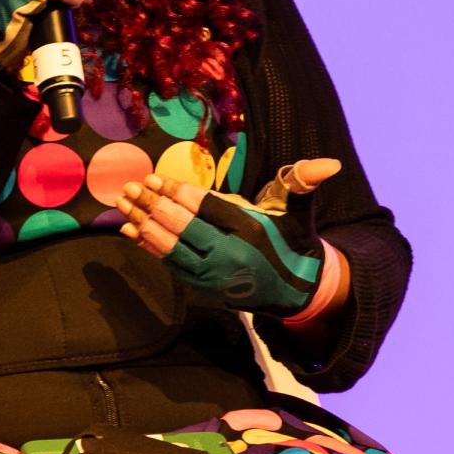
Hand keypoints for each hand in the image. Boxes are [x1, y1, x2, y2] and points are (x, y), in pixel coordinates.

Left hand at [115, 157, 343, 315]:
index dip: (177, 192)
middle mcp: (229, 255)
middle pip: (184, 227)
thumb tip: (330, 163)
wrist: (296, 290)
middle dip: (154, 206)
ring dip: (144, 225)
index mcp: (249, 230)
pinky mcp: (205, 289)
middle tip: (130, 187)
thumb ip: (304, 182)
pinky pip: (172, 265)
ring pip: (172, 248)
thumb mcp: (298, 210)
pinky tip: (132, 231)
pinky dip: (150, 247)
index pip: (206, 207)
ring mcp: (215, 275)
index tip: (153, 178)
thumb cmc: (291, 240)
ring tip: (123, 205)